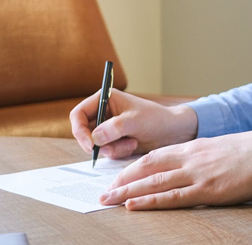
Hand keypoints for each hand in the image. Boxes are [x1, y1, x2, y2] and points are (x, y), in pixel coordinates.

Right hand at [69, 88, 198, 158]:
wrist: (172, 132)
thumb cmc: (156, 119)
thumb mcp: (136, 120)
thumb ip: (115, 127)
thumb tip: (95, 138)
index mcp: (105, 99)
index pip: (79, 114)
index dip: (79, 129)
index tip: (90, 144)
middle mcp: (103, 113)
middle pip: (83, 132)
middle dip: (96, 143)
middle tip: (109, 149)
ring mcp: (107, 129)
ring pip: (95, 145)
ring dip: (112, 148)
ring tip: (131, 143)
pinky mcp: (114, 141)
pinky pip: (106, 152)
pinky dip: (118, 152)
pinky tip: (133, 145)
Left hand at [98, 130, 251, 209]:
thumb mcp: (226, 151)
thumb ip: (208, 159)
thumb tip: (198, 172)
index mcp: (196, 147)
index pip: (156, 156)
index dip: (134, 167)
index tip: (118, 177)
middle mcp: (192, 157)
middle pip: (148, 167)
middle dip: (123, 180)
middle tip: (103, 192)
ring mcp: (199, 173)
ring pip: (154, 182)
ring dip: (128, 192)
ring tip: (108, 200)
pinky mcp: (209, 189)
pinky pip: (173, 197)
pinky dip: (150, 201)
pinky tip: (134, 205)